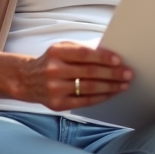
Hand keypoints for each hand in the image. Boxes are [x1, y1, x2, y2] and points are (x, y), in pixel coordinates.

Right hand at [0, 42, 132, 110]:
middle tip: (128, 74)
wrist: (26, 80)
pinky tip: (111, 94)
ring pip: (89, 88)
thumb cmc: (51, 61)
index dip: (103, 58)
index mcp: (56, 53)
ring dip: (110, 87)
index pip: (84, 54)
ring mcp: (55, 89)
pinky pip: (84, 102)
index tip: (119, 60)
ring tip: (124, 84)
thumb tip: (110, 56)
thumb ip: (82, 50)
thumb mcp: (62, 49)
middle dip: (112, 74)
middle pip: (89, 73)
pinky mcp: (57, 104)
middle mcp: (54, 71)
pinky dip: (101, 98)